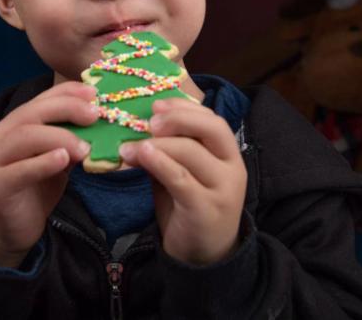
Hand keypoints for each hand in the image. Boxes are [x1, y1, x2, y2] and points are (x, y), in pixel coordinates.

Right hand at [0, 82, 96, 267]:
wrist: (11, 231)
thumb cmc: (35, 190)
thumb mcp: (56, 161)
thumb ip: (68, 142)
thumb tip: (98, 124)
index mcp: (12, 126)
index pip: (39, 100)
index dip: (66, 93)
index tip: (94, 94)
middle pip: (31, 113)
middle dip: (65, 109)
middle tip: (94, 115)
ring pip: (24, 137)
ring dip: (58, 137)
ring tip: (84, 147)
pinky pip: (18, 171)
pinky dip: (42, 163)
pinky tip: (63, 159)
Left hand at [119, 98, 246, 265]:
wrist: (203, 256)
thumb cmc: (189, 207)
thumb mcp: (181, 173)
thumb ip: (167, 151)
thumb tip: (137, 126)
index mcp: (228, 153)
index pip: (212, 119)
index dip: (184, 108)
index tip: (156, 105)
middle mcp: (233, 167)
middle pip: (211, 128)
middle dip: (178, 118)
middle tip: (148, 122)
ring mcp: (223, 189)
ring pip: (191, 152)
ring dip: (156, 144)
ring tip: (128, 147)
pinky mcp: (206, 209)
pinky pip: (181, 179)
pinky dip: (160, 163)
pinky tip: (141, 156)